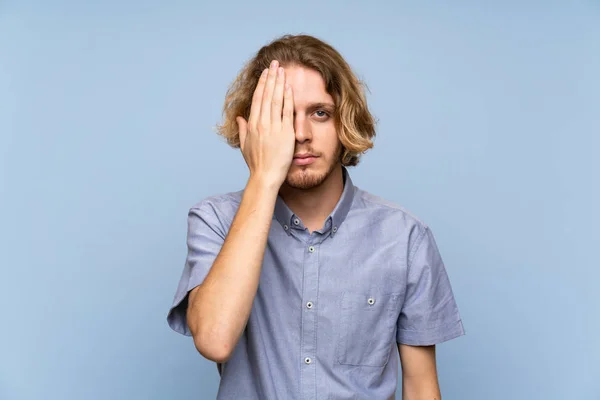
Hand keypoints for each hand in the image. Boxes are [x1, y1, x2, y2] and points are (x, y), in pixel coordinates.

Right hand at [236, 60, 294, 187]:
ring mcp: (273, 127)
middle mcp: (261, 123)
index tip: (266, 73)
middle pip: (266, 95)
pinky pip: (286, 111)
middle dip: (271, 77)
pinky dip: (287, 98)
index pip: (257, 99)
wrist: (265, 176)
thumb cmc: (256, 164)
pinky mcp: (285, 133)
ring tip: (282, 70)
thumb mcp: (245, 146)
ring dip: (279, 83)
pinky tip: (289, 87)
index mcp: (252, 125)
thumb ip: (242, 130)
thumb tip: (240, 118)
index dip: (262, 84)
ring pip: (276, 100)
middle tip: (275, 63)